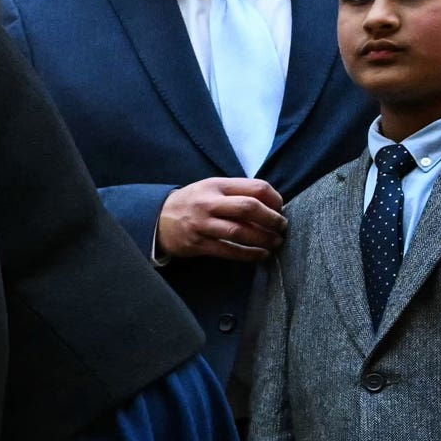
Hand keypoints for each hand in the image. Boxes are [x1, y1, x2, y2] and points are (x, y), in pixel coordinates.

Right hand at [155, 177, 287, 263]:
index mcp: (217, 185)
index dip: (275, 199)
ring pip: (239, 232)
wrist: (158, 219)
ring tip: (275, 243)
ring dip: (263, 239)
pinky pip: (227, 250)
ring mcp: (202, 224)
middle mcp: (209, 203)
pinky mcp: (197, 244)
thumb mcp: (212, 188)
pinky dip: (247, 255)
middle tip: (282, 228)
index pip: (255, 188)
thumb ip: (238, 193)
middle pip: (248, 208)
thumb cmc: (193, 203)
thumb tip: (273, 206)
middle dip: (271, 219)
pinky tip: (260, 255)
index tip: (281, 209)